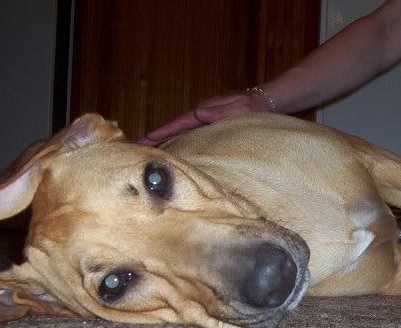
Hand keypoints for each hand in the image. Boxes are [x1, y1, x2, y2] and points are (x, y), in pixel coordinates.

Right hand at [139, 90, 273, 145]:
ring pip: (181, 133)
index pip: (178, 124)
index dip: (161, 132)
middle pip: (174, 129)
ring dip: (166, 142)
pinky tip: (173, 151)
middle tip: (136, 149)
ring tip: (148, 152)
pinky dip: (178, 142)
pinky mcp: (210, 126)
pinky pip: (190, 136)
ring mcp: (205, 121)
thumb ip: (220, 111)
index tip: (144, 140)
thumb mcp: (239, 108)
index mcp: (203, 112)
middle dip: (156, 138)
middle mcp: (201, 115)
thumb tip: (199, 113)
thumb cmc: (253, 106)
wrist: (264, 101)